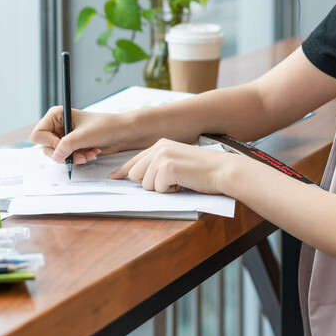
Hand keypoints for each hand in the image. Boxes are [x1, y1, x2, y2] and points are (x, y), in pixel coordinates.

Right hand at [29, 106, 134, 164]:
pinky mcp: (71, 146)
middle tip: (79, 154)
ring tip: (88, 154)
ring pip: (57, 156)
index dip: (49, 143)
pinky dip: (78, 159)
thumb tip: (55, 157)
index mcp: (56, 115)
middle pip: (46, 148)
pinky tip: (90, 154)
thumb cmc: (105, 126)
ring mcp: (64, 137)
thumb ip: (67, 145)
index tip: (63, 145)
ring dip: (73, 158)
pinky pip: (67, 159)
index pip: (38, 135)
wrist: (122, 133)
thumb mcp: (84, 135)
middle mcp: (57, 126)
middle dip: (64, 154)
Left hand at [108, 139, 238, 195]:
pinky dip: (171, 191)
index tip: (112, 178)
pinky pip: (158, 189)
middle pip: (135, 175)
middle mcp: (158, 148)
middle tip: (172, 181)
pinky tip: (184, 182)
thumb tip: (135, 177)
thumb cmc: (204, 170)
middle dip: (150, 184)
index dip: (123, 172)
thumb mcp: (177, 161)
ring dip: (163, 189)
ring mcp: (162, 157)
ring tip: (181, 180)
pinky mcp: (166, 168)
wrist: (223, 170)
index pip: (134, 160)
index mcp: (161, 144)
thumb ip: (158, 165)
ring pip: (146, 185)